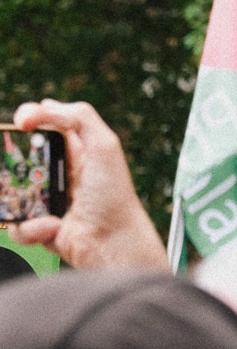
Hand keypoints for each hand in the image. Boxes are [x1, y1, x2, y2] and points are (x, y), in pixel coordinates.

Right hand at [10, 100, 166, 270]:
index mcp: (74, 149)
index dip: (29, 118)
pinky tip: (52, 226)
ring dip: (17, 199)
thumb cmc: (114, 194)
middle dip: (10, 162)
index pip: (43, 124)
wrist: (113, 242)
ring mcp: (46, 199)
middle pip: (17, 157)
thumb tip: (43, 106)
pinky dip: (31, 227)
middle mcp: (57, 172)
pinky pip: (17, 224)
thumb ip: (79, 116)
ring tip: (39, 206)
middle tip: (14, 167)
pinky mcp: (39, 226)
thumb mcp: (105, 144)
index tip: (21, 122)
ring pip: (10, 192)